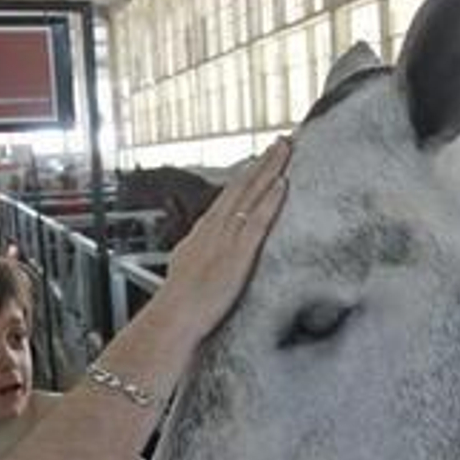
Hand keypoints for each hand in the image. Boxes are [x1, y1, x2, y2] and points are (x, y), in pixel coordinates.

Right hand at [155, 139, 290, 341]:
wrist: (173, 318)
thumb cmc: (179, 304)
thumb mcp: (186, 269)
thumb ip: (197, 256)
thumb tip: (199, 252)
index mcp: (203, 232)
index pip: (228, 197)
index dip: (247, 176)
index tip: (260, 160)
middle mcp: (214, 228)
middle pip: (242, 186)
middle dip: (262, 163)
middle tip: (281, 142)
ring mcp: (227, 238)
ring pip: (251, 195)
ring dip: (270, 170)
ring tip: (286, 149)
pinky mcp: (239, 253)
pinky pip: (258, 220)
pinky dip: (270, 200)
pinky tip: (282, 183)